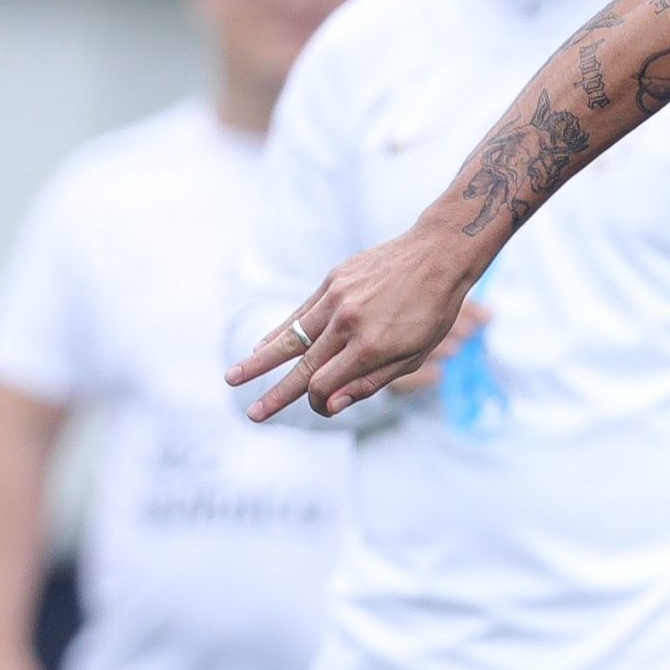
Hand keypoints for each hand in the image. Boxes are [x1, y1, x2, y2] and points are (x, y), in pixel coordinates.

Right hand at [228, 222, 479, 418]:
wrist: (436, 255)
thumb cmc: (432, 311)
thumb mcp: (414, 356)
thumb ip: (370, 382)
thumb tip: (329, 405)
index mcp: (369, 347)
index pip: (325, 385)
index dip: (318, 402)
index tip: (319, 407)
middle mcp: (347, 323)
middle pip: (302, 366)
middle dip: (275, 394)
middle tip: (252, 415)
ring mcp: (336, 299)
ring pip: (291, 337)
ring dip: (260, 360)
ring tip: (233, 377)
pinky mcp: (332, 281)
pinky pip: (300, 312)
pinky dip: (280, 330)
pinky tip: (261, 345)